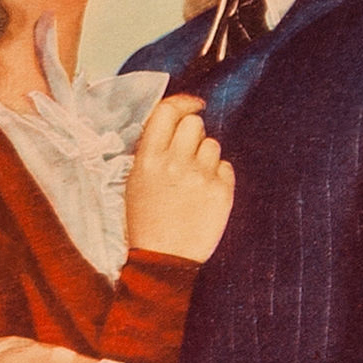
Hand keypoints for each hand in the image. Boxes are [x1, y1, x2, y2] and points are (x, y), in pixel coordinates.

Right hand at [125, 95, 235, 262]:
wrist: (164, 259)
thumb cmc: (146, 220)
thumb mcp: (135, 180)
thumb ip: (152, 149)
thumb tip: (175, 120)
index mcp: (148, 159)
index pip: (167, 112)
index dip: (184, 103)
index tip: (194, 105)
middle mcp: (175, 164)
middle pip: (195, 124)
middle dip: (193, 135)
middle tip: (187, 154)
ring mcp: (201, 178)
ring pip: (213, 144)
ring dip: (206, 157)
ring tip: (194, 180)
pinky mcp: (222, 193)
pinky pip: (226, 166)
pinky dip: (219, 176)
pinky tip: (206, 193)